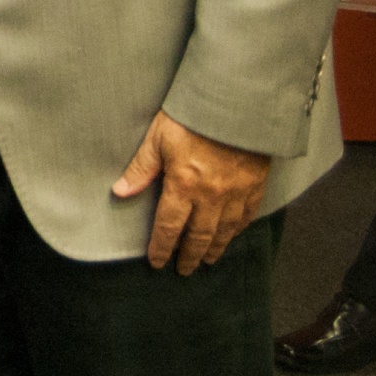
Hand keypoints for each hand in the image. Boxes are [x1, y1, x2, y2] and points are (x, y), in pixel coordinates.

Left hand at [112, 109, 272, 273]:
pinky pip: (246, 216)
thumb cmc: (192, 117)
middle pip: (198, 235)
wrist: (237, 104)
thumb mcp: (158, 138)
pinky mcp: (255, 185)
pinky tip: (232, 235)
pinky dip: (238, 230)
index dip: (161, 246)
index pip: (169, 226)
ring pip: (224, 231)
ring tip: (207, 260)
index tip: (156, 262)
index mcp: (184, 185)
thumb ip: (141, 168)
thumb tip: (120, 191)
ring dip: (214, 248)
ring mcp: (236, 193)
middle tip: (183, 270)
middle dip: (189, 255)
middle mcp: (211, 196)